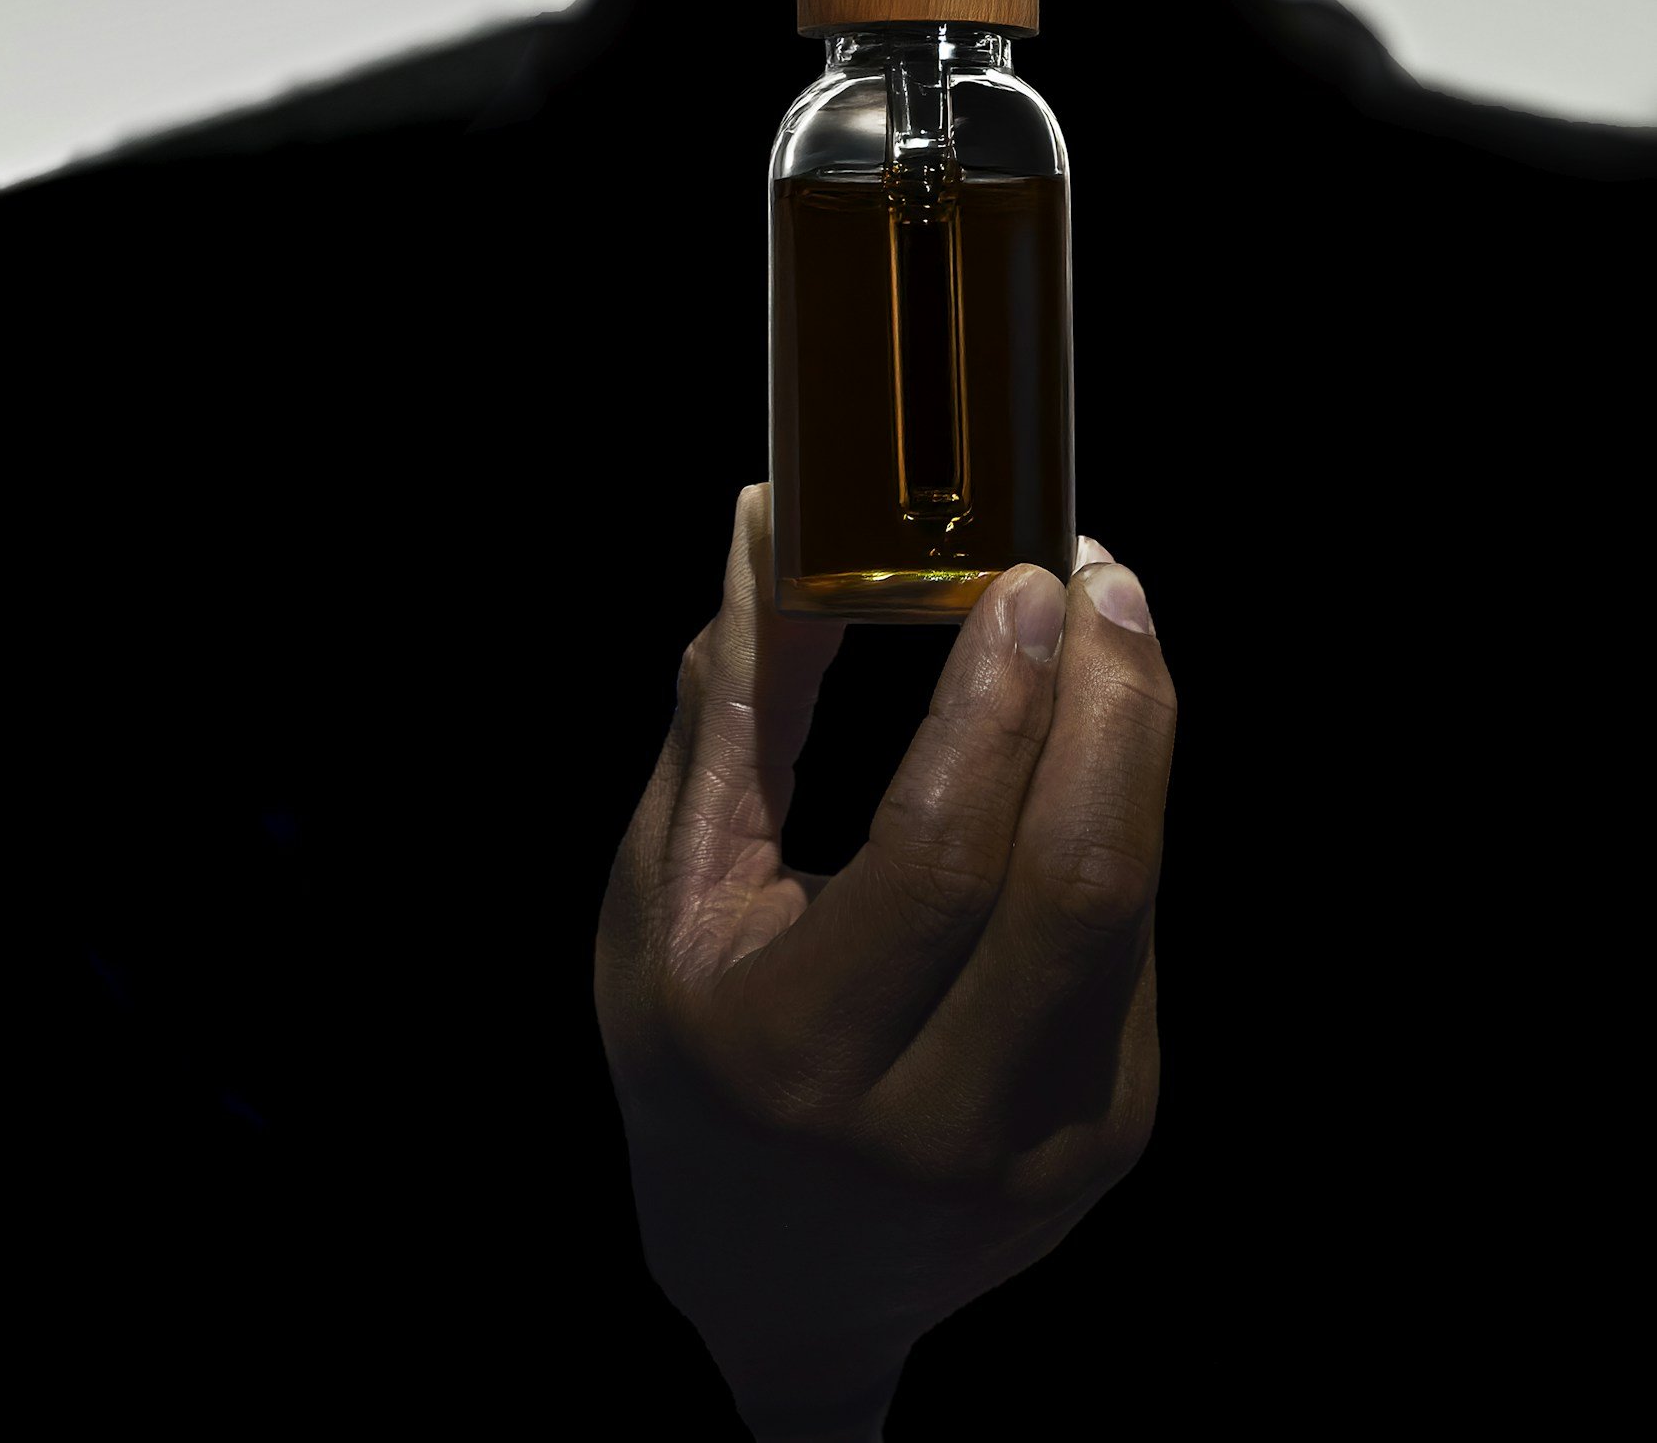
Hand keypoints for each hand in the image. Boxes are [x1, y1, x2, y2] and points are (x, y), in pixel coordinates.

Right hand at [595, 486, 1174, 1439]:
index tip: (1025, 580)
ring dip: (1137, 743)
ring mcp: (1043, 1144)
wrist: (783, 1288)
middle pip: (1080, 878)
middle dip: (1112, 700)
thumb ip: (734, 703)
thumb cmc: (697, 1056)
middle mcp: (934, 1117)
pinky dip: (1119, 822)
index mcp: (794, 1051)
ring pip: (1130, 903)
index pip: (938, 856)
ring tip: (1107, 630)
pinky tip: (1084, 756)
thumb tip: (768, 519)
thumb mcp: (671, 889)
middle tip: (1097, 575)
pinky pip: (1136, 944)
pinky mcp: (1111, 1137)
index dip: (999, 706)